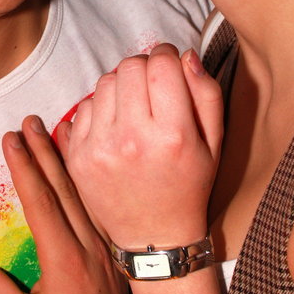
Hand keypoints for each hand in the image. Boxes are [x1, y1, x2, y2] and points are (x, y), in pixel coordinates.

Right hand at [0, 116, 147, 293]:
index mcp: (64, 258)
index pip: (40, 201)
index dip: (24, 167)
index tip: (11, 138)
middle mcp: (86, 244)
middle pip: (62, 187)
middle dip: (43, 151)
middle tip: (29, 120)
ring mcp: (102, 245)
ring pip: (82, 192)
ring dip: (66, 160)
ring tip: (56, 128)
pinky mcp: (110, 250)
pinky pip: (95, 206)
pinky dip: (85, 180)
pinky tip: (82, 165)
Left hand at [57, 45, 223, 248]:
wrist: (153, 238)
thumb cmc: (189, 186)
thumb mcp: (214, 143)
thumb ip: (206, 94)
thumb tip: (185, 55)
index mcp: (172, 135)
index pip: (160, 64)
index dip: (166, 55)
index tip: (169, 63)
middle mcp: (132, 139)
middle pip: (129, 67)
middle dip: (144, 67)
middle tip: (153, 84)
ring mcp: (100, 148)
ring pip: (104, 82)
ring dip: (121, 85)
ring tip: (135, 105)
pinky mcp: (78, 157)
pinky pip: (84, 107)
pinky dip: (101, 107)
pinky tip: (116, 124)